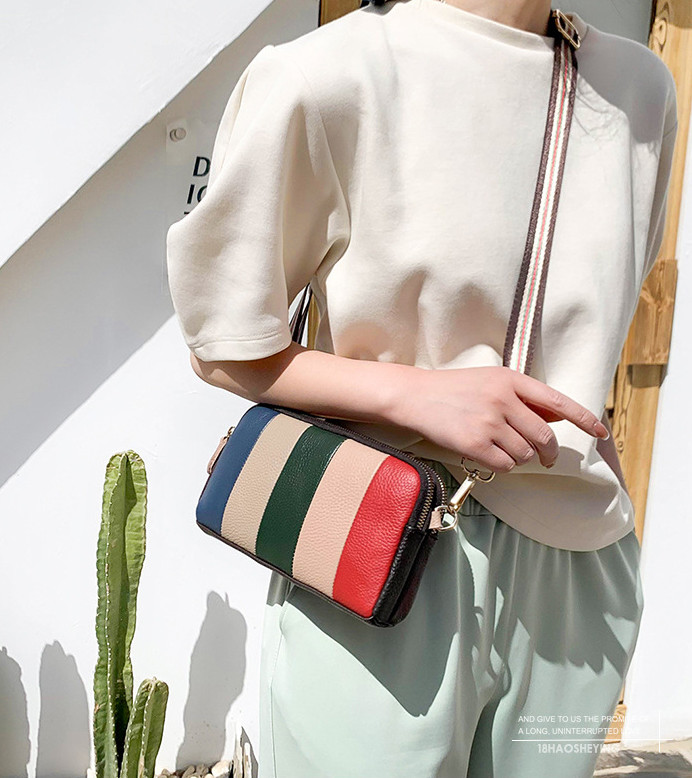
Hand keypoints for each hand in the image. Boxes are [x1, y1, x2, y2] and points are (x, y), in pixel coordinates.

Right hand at [388, 366, 608, 472]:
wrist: (416, 396)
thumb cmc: (455, 388)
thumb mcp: (491, 381)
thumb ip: (524, 397)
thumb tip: (558, 416)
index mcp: (511, 380)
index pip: (557, 401)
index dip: (583, 419)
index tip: (600, 432)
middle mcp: (503, 399)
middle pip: (544, 436)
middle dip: (550, 453)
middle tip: (546, 459)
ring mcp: (489, 422)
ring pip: (526, 454)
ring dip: (521, 458)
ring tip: (503, 450)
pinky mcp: (475, 444)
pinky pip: (505, 465)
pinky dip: (503, 466)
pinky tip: (489, 456)